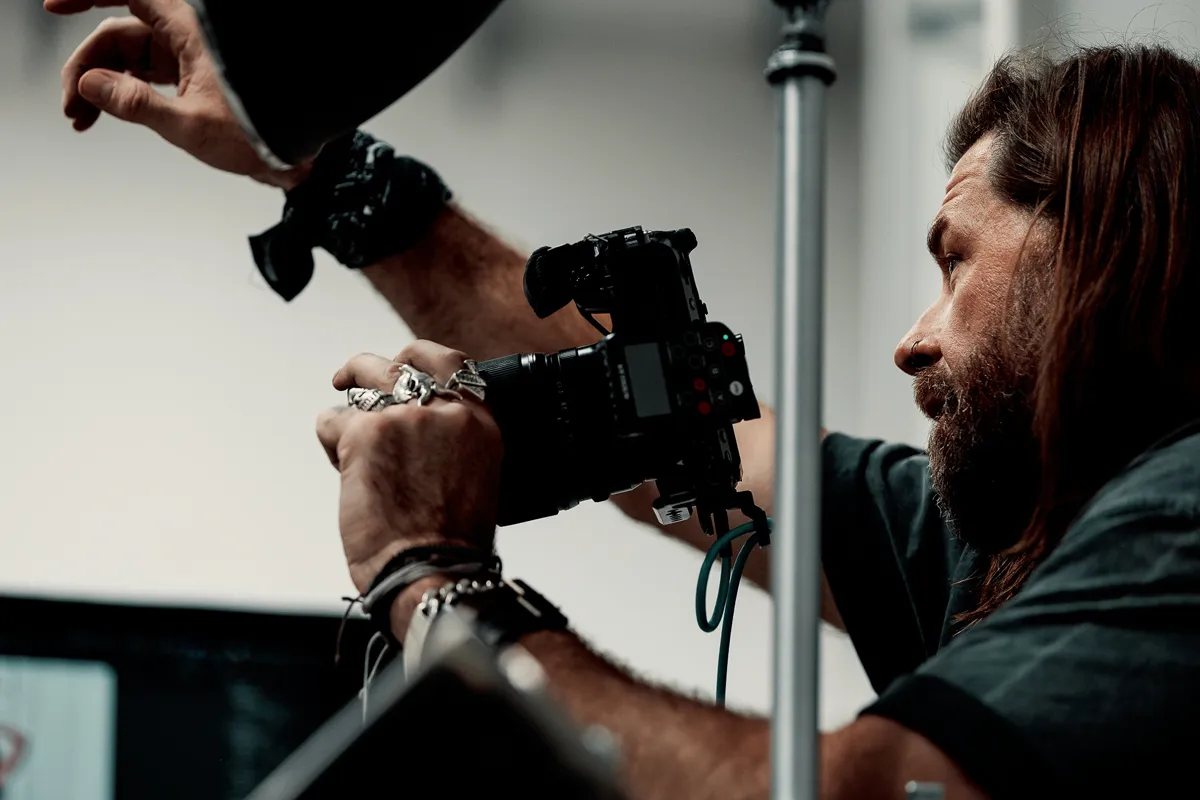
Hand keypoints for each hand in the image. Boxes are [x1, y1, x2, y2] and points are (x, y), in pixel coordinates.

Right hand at [48, 0, 310, 188]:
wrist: (299, 152)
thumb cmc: (260, 134)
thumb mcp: (191, 126)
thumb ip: (135, 105)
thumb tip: (91, 86)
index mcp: (189, 31)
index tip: (52, 6)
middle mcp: (188, 36)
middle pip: (118, 35)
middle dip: (88, 67)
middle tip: (73, 108)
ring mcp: (190, 56)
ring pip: (130, 56)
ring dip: (102, 83)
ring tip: (83, 119)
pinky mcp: (194, 75)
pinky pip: (147, 73)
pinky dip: (125, 90)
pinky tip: (108, 112)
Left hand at [316, 341, 503, 595]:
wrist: (431, 570)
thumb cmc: (451, 542)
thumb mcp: (475, 478)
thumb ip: (452, 442)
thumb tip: (420, 428)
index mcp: (480, 422)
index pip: (451, 363)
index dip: (420, 357)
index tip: (403, 361)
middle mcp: (445, 411)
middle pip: (399, 363)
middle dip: (369, 367)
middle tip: (350, 377)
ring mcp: (404, 417)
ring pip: (361, 383)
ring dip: (346, 402)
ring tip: (339, 429)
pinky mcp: (365, 433)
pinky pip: (332, 422)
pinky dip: (330, 444)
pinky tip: (344, 472)